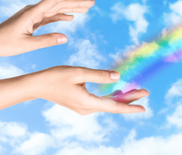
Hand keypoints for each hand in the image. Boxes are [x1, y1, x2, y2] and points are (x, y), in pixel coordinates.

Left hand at [0, 0, 93, 55]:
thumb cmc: (3, 43)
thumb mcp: (26, 45)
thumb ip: (46, 41)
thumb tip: (66, 38)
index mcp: (32, 13)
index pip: (54, 0)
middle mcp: (34, 11)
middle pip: (59, 4)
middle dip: (76, 2)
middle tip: (92, 2)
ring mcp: (33, 15)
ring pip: (56, 9)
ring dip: (71, 8)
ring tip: (86, 9)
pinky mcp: (32, 21)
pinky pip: (50, 16)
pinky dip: (61, 16)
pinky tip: (70, 18)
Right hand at [32, 66, 148, 114]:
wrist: (36, 86)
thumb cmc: (55, 77)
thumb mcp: (78, 72)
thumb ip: (98, 75)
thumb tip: (118, 76)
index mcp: (87, 102)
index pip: (113, 106)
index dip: (129, 106)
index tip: (143, 108)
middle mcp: (87, 108)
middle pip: (113, 104)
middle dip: (130, 99)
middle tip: (145, 92)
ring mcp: (84, 107)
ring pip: (108, 103)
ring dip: (121, 97)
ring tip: (136, 90)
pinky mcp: (81, 104)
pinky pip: (101, 101)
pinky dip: (111, 96)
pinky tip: (119, 90)